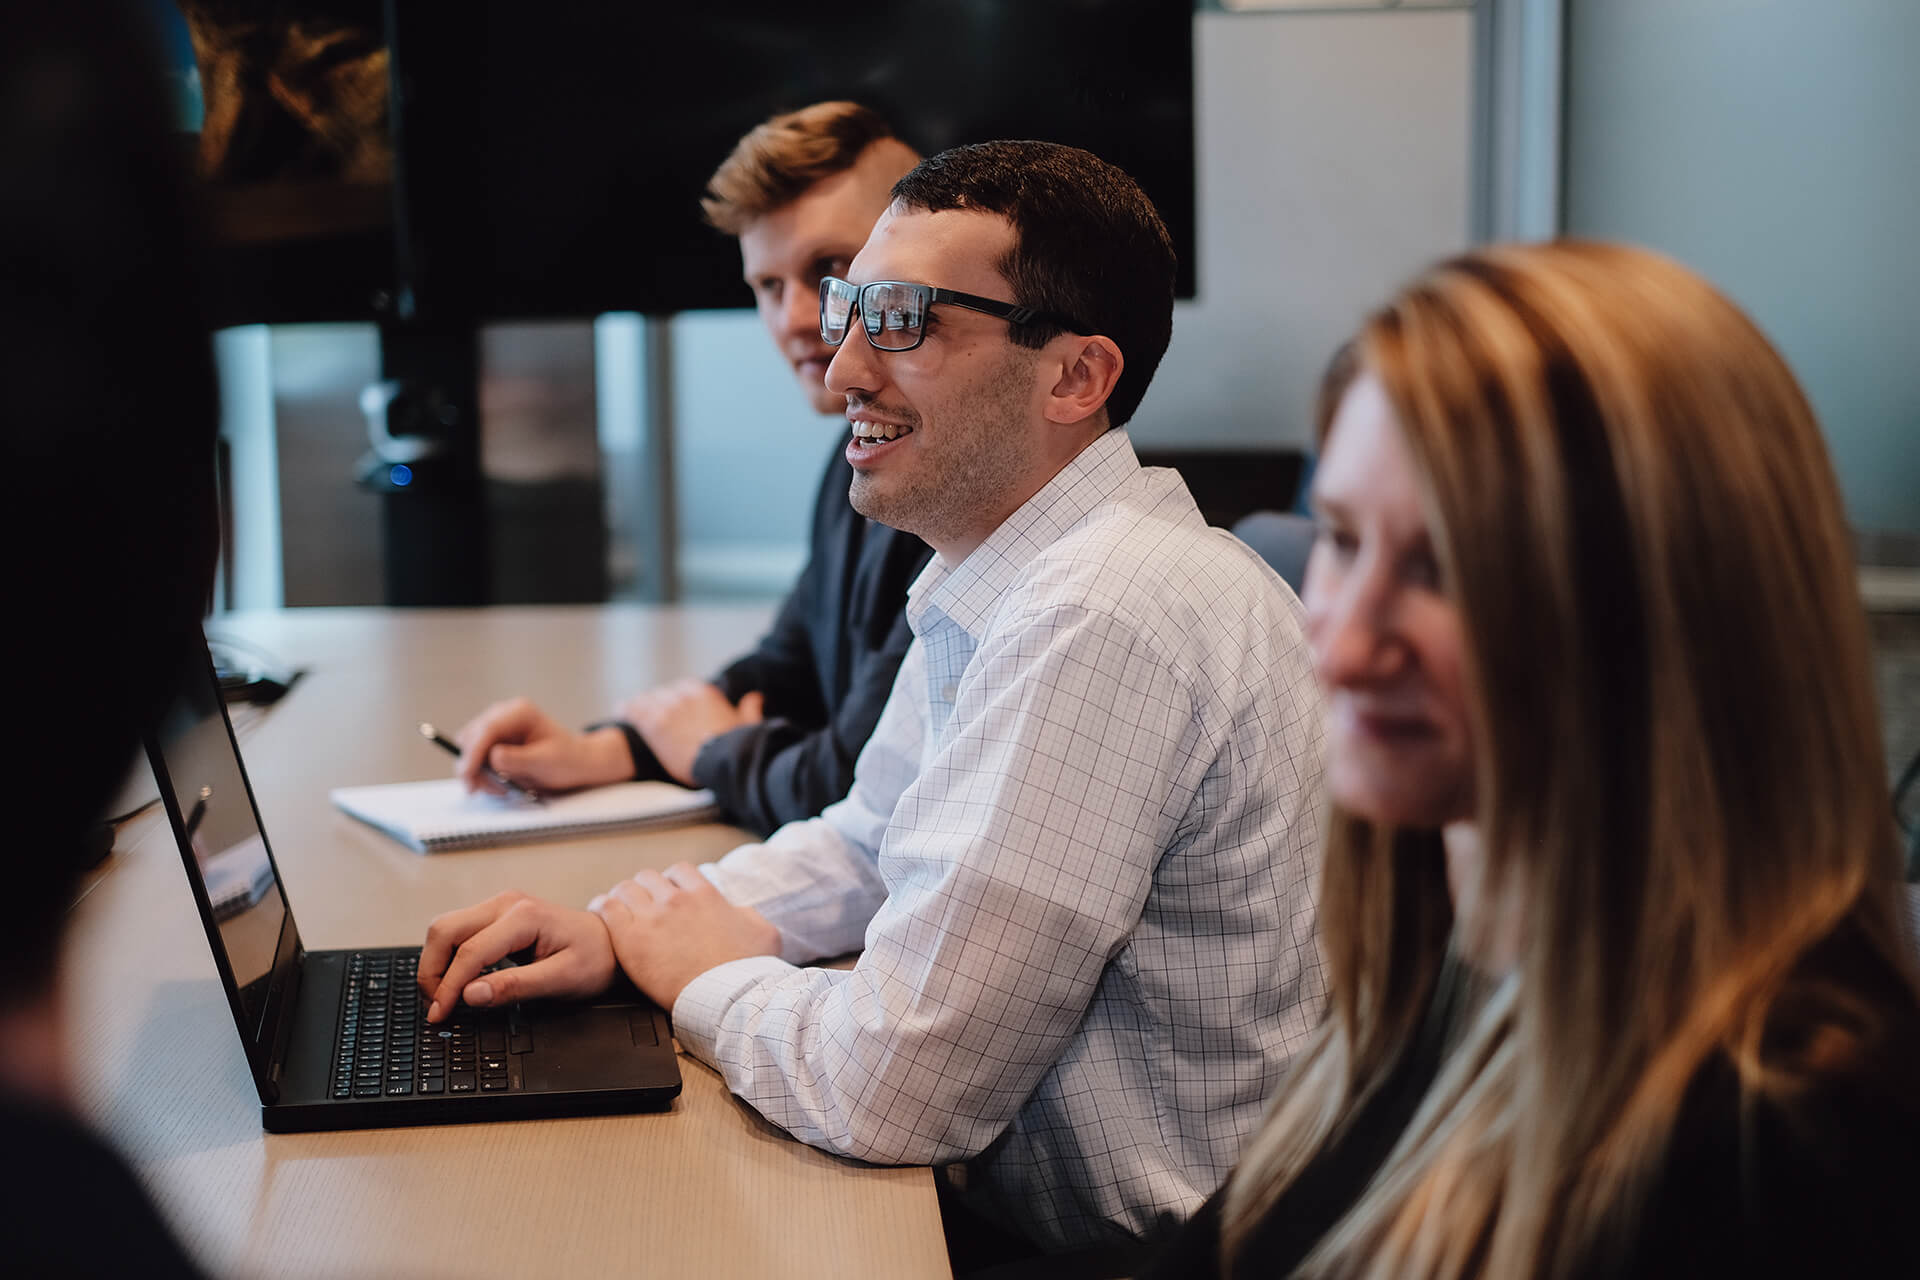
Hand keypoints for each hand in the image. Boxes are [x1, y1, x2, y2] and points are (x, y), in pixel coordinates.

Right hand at [417, 890, 615, 1021]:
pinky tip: (456, 982)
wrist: (612, 942)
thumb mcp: (562, 979)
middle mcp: (507, 903)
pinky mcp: (497, 916)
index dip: (449, 987)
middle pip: (445, 930)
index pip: (470, 952)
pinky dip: (448, 957)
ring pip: (446, 928)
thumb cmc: (596, 959)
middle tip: (436, 1007)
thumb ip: (515, 986)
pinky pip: (459, 932)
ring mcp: (499, 906)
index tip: (440, 1015)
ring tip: (443, 997)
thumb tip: (470, 995)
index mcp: (525, 916)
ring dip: (436, 962)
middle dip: (432, 970)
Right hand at [452, 696, 633, 794]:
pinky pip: (475, 757)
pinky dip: (481, 773)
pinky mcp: (493, 741)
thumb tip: (492, 757)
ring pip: (469, 749)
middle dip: (474, 766)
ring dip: (478, 772)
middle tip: (486, 789)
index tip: (468, 775)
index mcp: (519, 713)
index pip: (487, 730)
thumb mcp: (545, 762)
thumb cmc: (567, 760)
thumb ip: (518, 760)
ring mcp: (496, 727)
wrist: (577, 763)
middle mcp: (504, 714)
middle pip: (471, 738)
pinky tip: (499, 784)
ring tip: (501, 788)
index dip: (473, 753)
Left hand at [588, 863, 780, 1008]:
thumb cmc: (748, 971)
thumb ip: (747, 915)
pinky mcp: (630, 940)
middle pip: (648, 877)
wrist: (728, 998)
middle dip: (646, 890)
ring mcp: (651, 918)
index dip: (672, 882)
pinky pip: (606, 908)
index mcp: (705, 895)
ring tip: (620, 912)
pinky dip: (603, 908)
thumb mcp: (764, 932)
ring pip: (625, 889)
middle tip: (644, 908)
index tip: (669, 895)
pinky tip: (603, 916)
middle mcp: (676, 900)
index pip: (679, 871)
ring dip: (623, 898)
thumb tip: (739, 913)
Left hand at [616, 680, 764, 785]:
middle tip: (652, 714)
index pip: (684, 688)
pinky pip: (633, 710)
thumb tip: (756, 697)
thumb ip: (750, 709)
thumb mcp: (748, 725)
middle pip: (664, 693)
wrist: (723, 760)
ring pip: (647, 700)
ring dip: (641, 706)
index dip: (677, 699)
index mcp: (705, 692)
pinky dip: (626, 710)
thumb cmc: (737, 745)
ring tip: (630, 711)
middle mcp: (685, 695)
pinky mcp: (654, 724)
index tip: (674, 707)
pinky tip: (620, 711)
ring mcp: (668, 708)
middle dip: (658, 703)